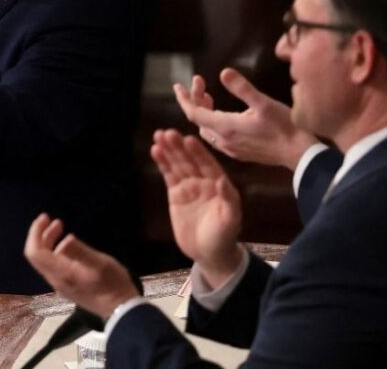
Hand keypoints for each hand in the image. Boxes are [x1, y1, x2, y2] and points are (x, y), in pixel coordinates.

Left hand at [24, 214, 139, 318]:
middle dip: (41, 235)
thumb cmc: (113, 284)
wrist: (122, 310)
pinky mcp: (68, 287)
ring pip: (45, 261)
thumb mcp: (100, 264)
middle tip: (53, 220)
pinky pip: (53, 266)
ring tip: (60, 227)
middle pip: (38, 256)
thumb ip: (79, 252)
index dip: (36, 233)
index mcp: (61, 274)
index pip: (35, 253)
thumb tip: (64, 240)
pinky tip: (67, 245)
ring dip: (48, 242)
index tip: (45, 218)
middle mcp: (56, 281)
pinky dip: (55, 251)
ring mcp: (61, 285)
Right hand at [150, 129, 242, 288]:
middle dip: (179, 147)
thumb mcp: (231, 220)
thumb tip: (221, 180)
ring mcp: (189, 186)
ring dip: (169, 150)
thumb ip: (228, 200)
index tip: (189, 139)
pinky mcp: (175, 194)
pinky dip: (162, 163)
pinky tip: (155, 151)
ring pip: (178, 164)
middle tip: (168, 132)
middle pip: (190, 160)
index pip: (208, 164)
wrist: (209, 253)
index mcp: (219, 184)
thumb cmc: (224, 237)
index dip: (198, 152)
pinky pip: (168, 175)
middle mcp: (204, 181)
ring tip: (158, 135)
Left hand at [173, 69, 317, 169]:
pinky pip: (215, 137)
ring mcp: (230, 149)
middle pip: (198, 120)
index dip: (184, 98)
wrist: (299, 154)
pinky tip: (222, 115)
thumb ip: (242, 88)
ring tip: (208, 96)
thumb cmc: (284, 127)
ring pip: (206, 129)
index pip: (193, 113)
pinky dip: (212, 122)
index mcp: (225, 127)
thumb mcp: (264, 103)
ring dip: (203, 112)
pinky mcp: (238, 152)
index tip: (178, 85)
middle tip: (200, 83)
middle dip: (195, 100)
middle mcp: (223, 140)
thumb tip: (223, 72)